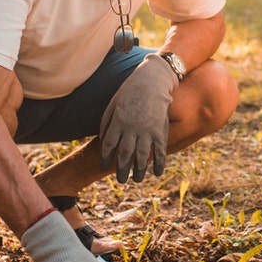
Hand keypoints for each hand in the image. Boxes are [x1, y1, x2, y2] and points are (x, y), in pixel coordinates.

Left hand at [99, 54, 178, 181]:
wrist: (152, 81)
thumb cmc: (130, 92)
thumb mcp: (113, 104)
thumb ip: (106, 122)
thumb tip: (102, 140)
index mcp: (117, 122)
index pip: (108, 146)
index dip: (105, 159)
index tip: (105, 168)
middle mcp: (131, 129)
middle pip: (124, 154)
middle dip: (122, 170)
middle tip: (121, 180)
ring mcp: (146, 130)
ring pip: (142, 156)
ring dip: (139, 170)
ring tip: (137, 180)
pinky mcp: (160, 130)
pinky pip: (159, 150)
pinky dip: (159, 163)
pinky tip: (156, 173)